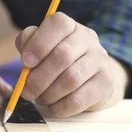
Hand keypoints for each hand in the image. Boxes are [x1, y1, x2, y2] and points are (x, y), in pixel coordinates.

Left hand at [15, 12, 129, 116]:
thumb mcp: (43, 46)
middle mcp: (88, 40)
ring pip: (71, 79)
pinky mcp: (106, 85)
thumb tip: (25, 55)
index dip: (38, 43)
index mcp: (70, 26)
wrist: (94, 78)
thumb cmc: (60, 61)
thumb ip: (29, 43)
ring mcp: (101, 62)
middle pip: (62, 56)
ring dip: (49, 94)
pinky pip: (79, 99)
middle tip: (27, 91)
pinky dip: (61, 107)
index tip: (25, 62)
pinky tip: (54, 107)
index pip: (57, 24)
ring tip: (40, 99)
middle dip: (39, 78)